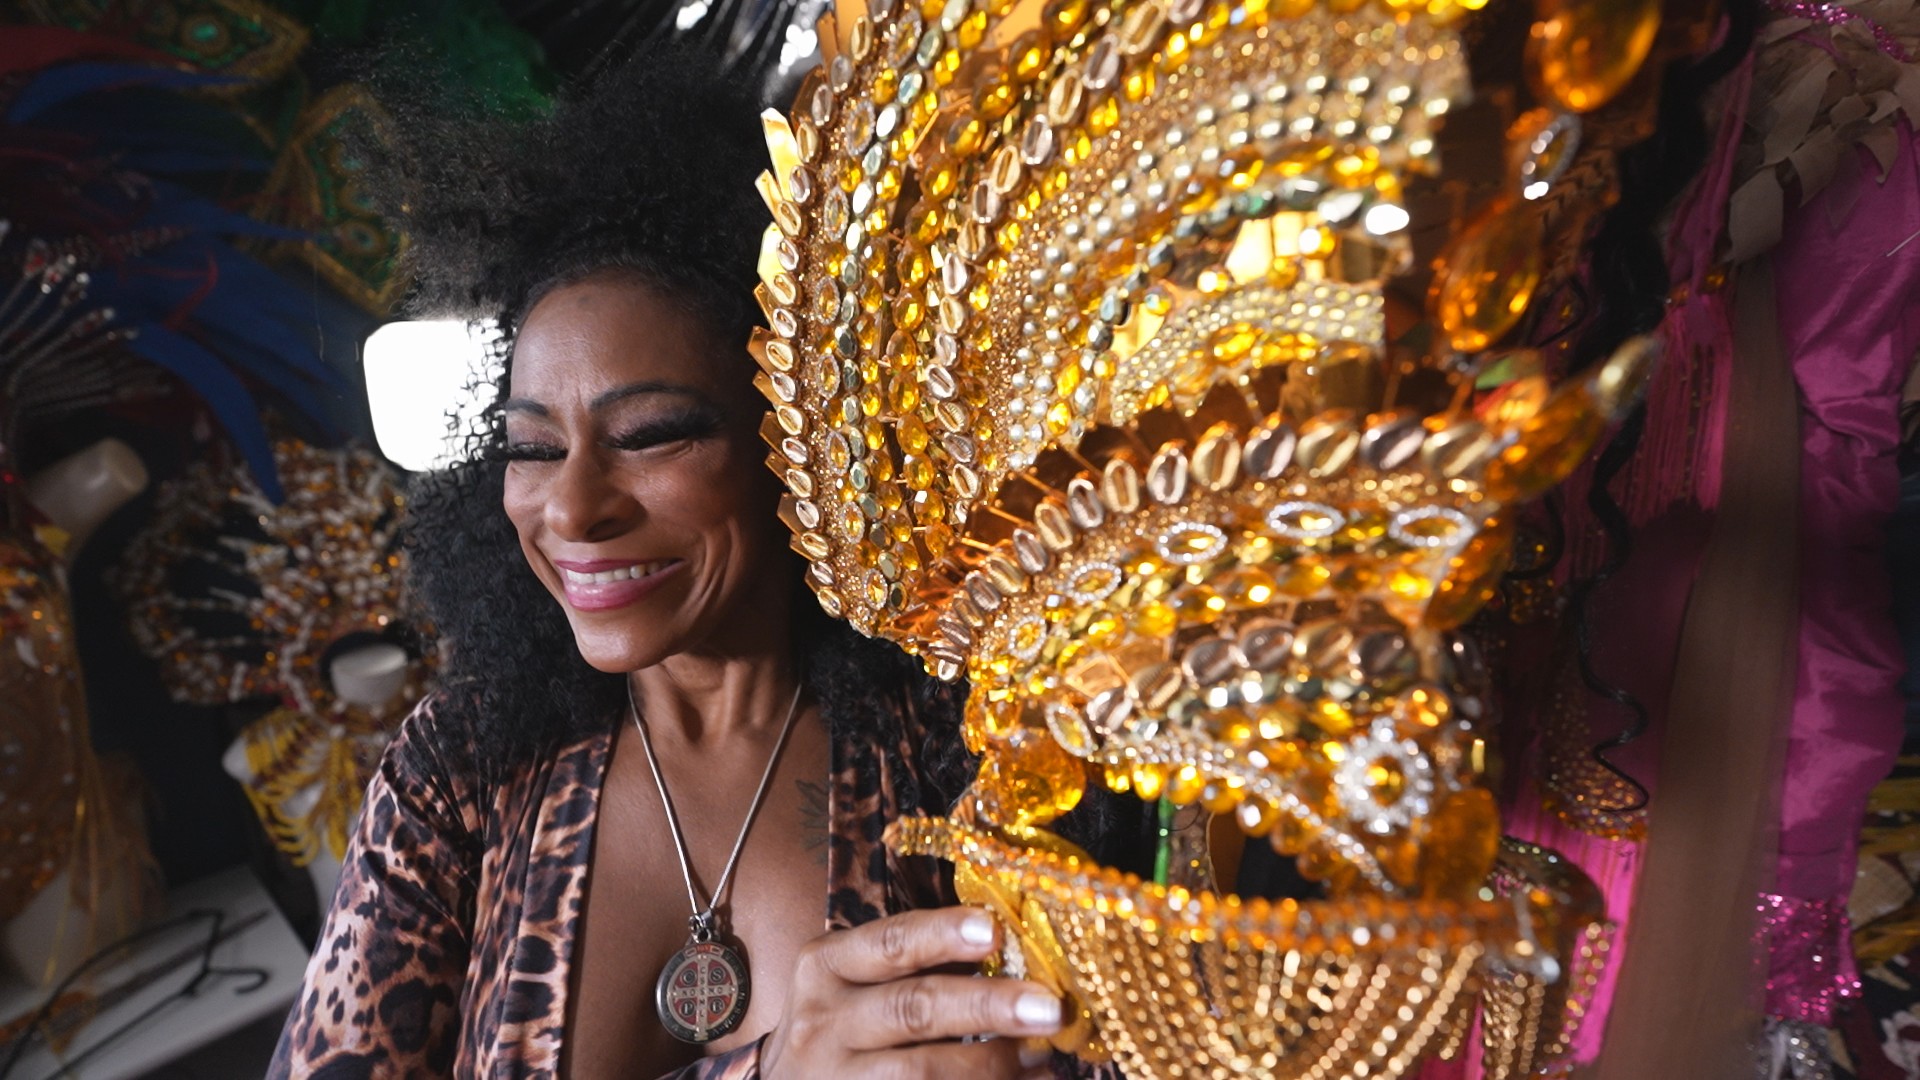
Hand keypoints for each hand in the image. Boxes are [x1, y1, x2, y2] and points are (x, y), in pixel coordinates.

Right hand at [760, 907, 1062, 1079]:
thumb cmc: (844, 1024)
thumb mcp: (855, 983)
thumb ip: (917, 965)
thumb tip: (1017, 954)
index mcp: (826, 966)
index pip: (889, 943)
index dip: (941, 935)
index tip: (993, 930)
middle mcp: (822, 1022)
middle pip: (914, 1009)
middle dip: (988, 1006)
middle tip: (1050, 1008)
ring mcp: (837, 1078)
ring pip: (922, 1072)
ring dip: (993, 1064)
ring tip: (1042, 1055)